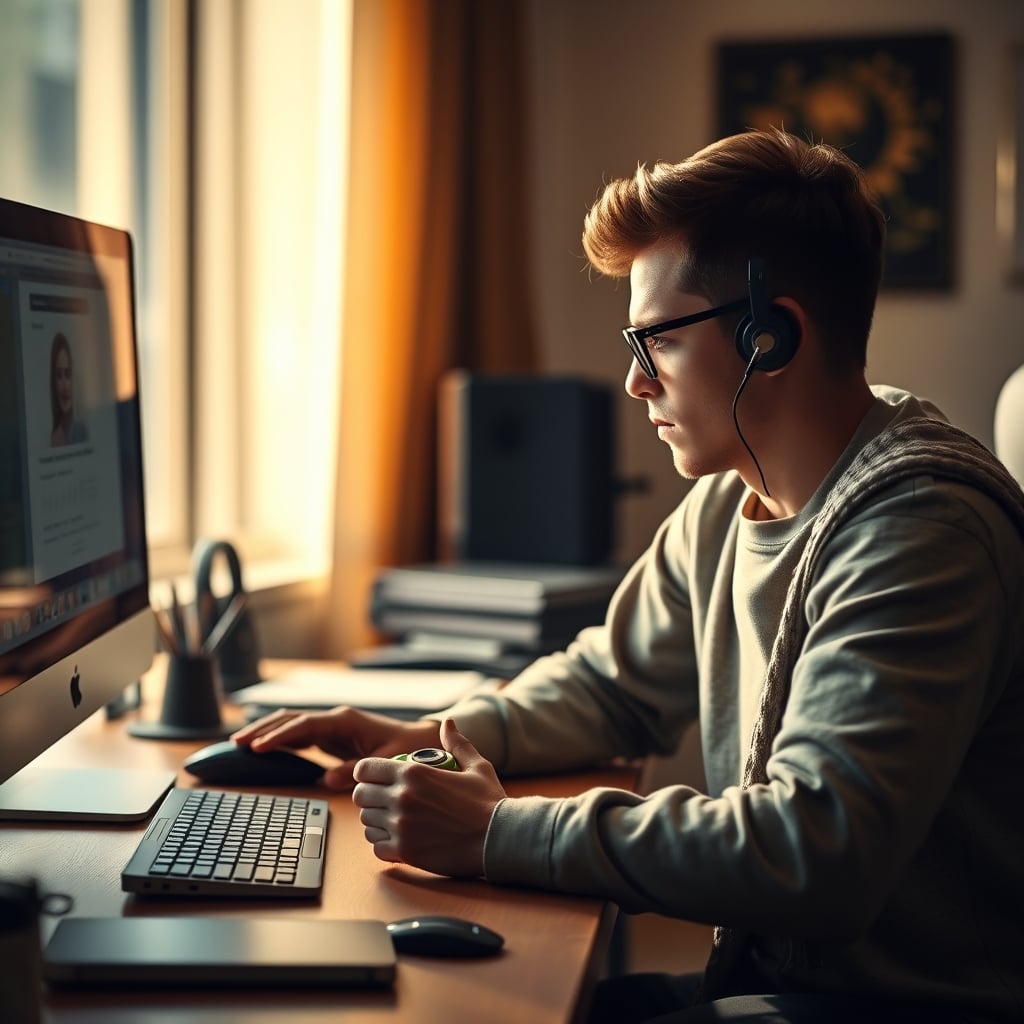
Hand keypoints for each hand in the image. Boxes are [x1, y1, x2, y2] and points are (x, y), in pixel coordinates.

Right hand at [230, 707, 440, 789]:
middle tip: (237, 742)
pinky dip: (279, 739)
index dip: (280, 735)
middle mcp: (334, 719)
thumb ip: (355, 769)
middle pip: (291, 719)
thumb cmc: (405, 748)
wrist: (419, 740)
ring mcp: (331, 726)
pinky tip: (262, 748)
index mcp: (345, 720)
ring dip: (267, 732)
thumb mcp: (384, 761)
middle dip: (264, 729)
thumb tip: (326, 779)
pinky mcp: (330, 736)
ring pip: (291, 724)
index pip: (304, 725)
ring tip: (240, 743)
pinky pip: (299, 735)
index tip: (258, 747)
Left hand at [353, 718, 505, 876]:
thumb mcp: (476, 766)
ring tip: (390, 819)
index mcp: (414, 773)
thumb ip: (457, 743)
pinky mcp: (404, 851)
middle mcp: (401, 798)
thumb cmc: (489, 802)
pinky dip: (383, 843)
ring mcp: (400, 826)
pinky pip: (376, 846)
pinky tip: (397, 839)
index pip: (366, 768)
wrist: (499, 839)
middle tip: (382, 800)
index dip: (366, 772)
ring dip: (375, 820)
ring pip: (366, 822)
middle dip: (368, 796)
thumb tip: (448, 723)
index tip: (375, 778)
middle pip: (361, 795)